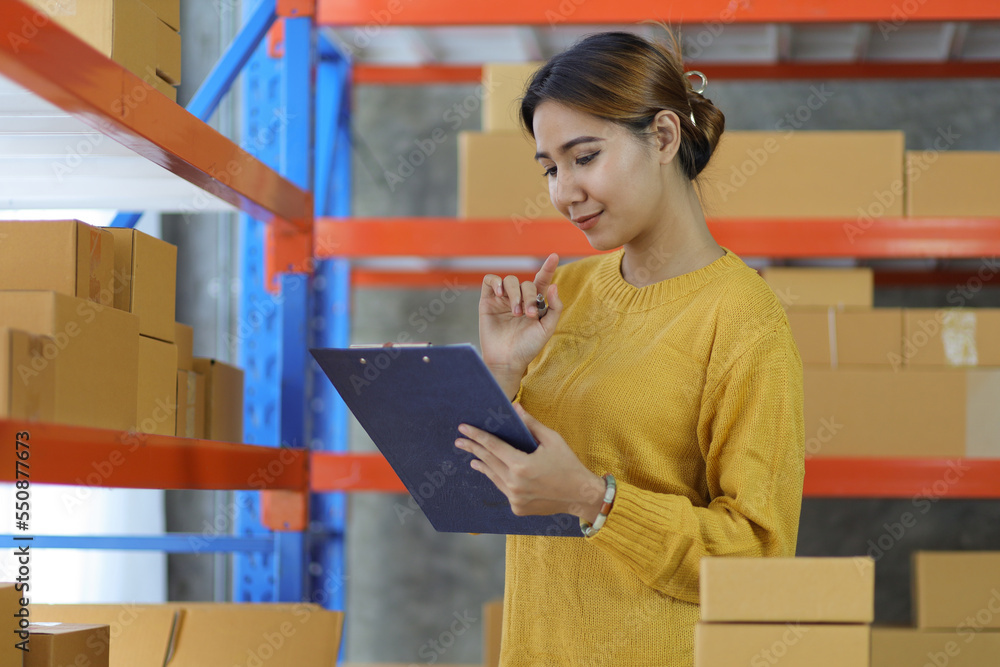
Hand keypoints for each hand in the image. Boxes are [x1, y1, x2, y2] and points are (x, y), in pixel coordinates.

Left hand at [454, 403, 605, 520]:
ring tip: (472, 456)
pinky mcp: (517, 508)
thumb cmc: (568, 464)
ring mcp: (515, 498)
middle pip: (488, 461)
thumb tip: (515, 407)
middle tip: (459, 440)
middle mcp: (515, 484)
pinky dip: (497, 478)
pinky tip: (490, 471)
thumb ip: (530, 424)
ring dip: (482, 464)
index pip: (493, 446)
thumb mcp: (552, 440)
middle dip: (473, 448)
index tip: (463, 428)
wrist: (581, 495)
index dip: (477, 435)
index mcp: (521, 465)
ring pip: (493, 477)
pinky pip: (503, 489)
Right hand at [479, 253, 562, 377]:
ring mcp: (502, 299)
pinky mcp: (487, 301)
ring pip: (509, 281)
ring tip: (515, 312)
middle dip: (528, 296)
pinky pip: (490, 281)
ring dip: (515, 294)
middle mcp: (519, 298)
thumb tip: (554, 286)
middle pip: (525, 283)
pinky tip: (501, 294)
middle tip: (529, 314)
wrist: (507, 360)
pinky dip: (496, 282)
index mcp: (534, 303)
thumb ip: (555, 308)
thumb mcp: (547, 329)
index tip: (555, 256)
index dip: (548, 268)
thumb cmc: (528, 347)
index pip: (542, 280)